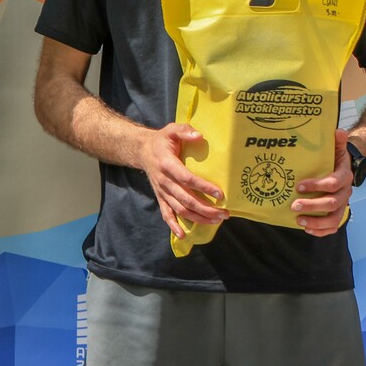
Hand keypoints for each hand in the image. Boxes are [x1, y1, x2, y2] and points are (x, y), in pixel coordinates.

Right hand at [140, 123, 226, 238]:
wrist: (141, 150)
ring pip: (179, 209)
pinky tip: (183, 235)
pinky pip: (166, 214)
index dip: (203, 187)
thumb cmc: (162, 140)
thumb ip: (185, 131)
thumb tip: (199, 136)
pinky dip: (173, 226)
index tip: (220, 194)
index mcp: (168, 164)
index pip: (187, 179)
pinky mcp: (160, 197)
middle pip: (186, 199)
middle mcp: (164, 181)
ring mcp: (162, 191)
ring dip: (197, 218)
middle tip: (224, 213)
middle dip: (206, 208)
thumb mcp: (171, 130)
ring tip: (215, 221)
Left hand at [292, 129, 352, 236]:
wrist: (346, 169)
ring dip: (316, 222)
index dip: (317, 185)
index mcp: (344, 176)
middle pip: (332, 203)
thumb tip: (338, 132)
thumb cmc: (335, 158)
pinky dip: (322, 231)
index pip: (333, 183)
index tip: (299, 186)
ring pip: (334, 218)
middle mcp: (345, 192)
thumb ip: (337, 140)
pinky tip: (307, 229)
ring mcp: (342, 205)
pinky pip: (333, 226)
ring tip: (298, 220)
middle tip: (294, 206)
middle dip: (313, 206)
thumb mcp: (336, 147)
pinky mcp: (337, 213)